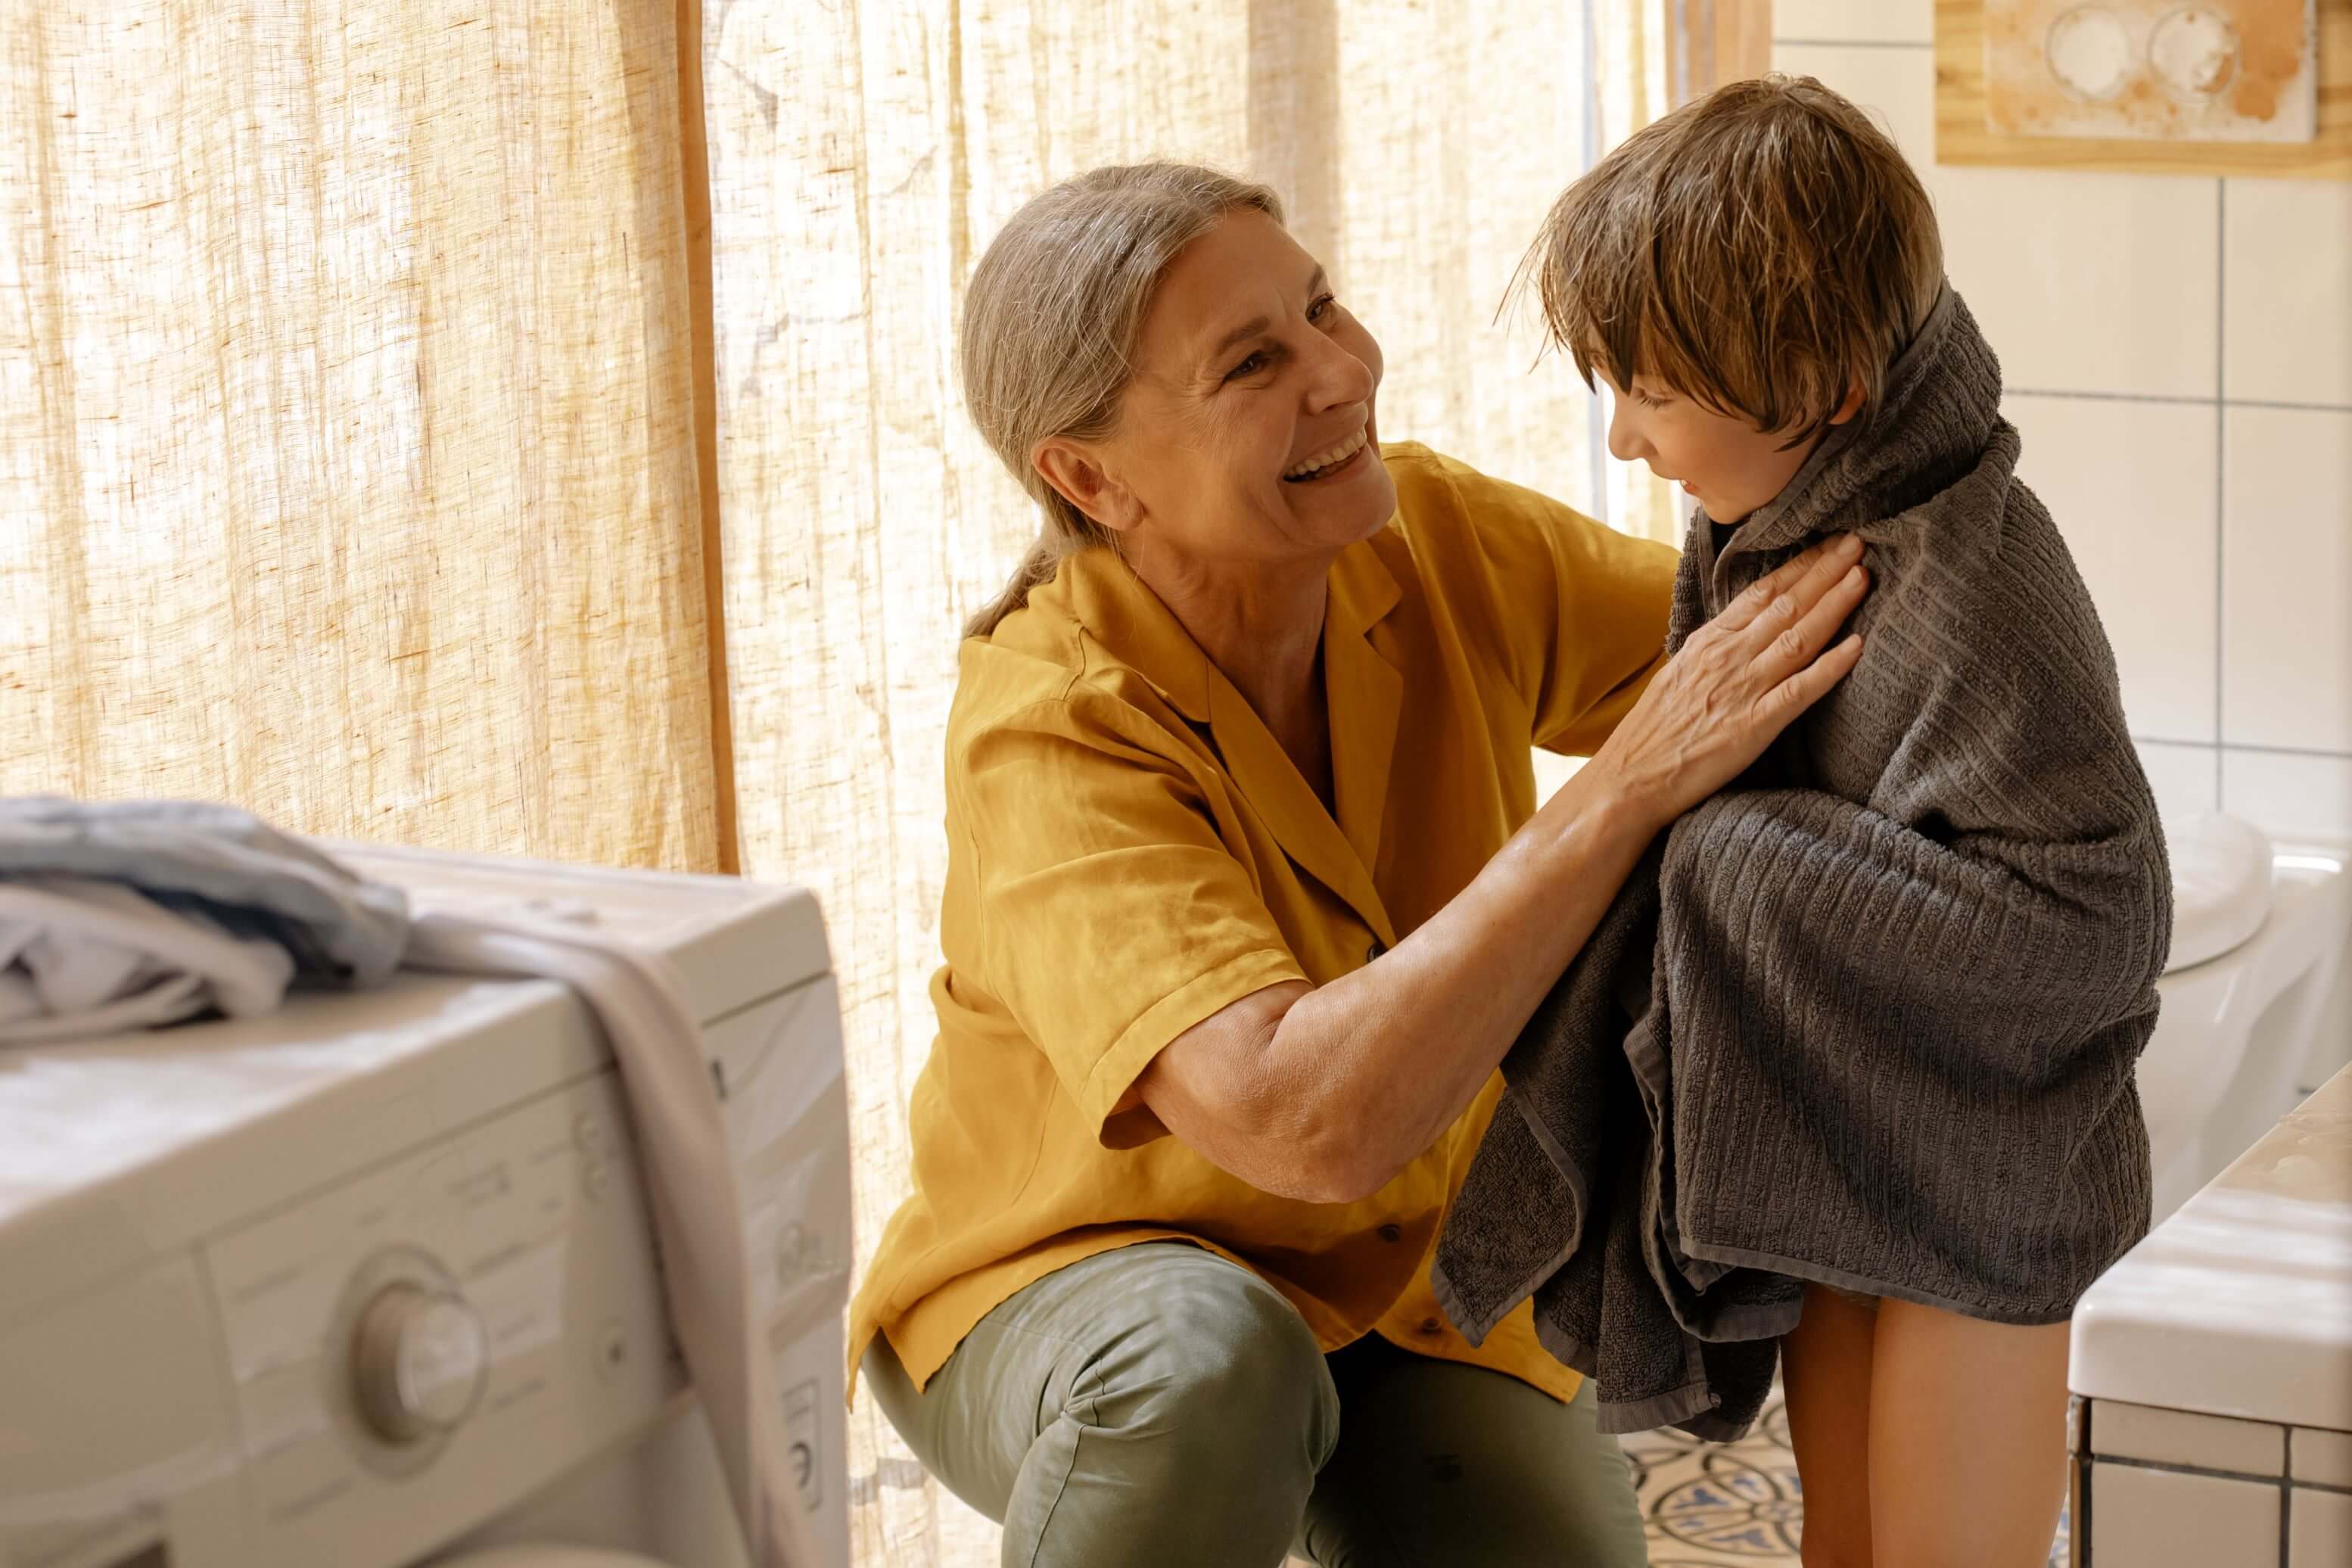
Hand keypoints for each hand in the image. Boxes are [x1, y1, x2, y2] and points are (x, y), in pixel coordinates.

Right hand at [1588, 533, 1868, 832]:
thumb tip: (1740, 632)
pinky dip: (1830, 667)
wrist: (1629, 778)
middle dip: (1825, 570)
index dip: (1799, 565)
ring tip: (1862, 575)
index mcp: (1709, 642)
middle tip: (1857, 542)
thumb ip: (1713, 652)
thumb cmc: (1652, 733)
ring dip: (1833, 604)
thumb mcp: (1678, 674)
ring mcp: (1742, 689)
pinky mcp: (1754, 725)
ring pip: (1797, 636)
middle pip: (1785, 604)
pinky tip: (1857, 646)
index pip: (1761, 592)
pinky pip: (1800, 691)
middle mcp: (1728, 657)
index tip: (1828, 544)